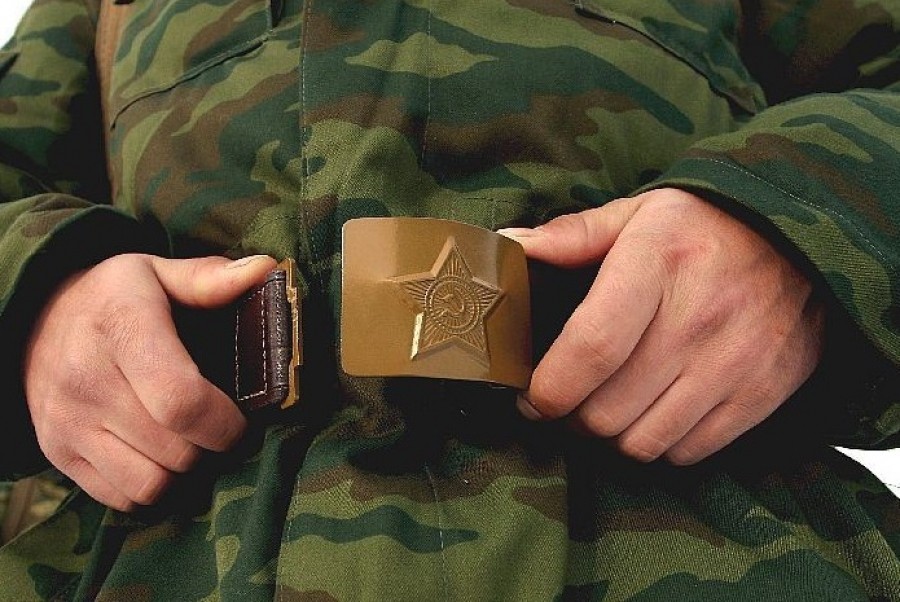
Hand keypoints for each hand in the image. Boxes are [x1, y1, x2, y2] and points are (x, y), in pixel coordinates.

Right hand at [24, 253, 275, 510]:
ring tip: (187, 440)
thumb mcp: (156, 273)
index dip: (224, 422)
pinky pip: (122, 497)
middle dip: (211, 445)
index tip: (240, 418)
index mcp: (121, 327)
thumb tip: (265, 271)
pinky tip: (155, 454)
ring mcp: (68, 422)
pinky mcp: (58, 454)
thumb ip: (211, 278)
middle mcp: (87, 378)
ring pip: (152, 483)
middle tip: (216, 426)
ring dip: (182, 470)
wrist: (33, 322)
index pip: (180, 399)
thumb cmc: (113, 299)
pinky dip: (149, 486)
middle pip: (176, 450)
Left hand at [501, 189, 824, 463]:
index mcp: (657, 264)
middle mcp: (698, 318)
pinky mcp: (761, 393)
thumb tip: (507, 244)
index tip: (530, 396)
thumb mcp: (639, 212)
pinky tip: (653, 411)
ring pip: (643, 441)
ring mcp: (735, 362)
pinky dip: (659, 443)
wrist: (804, 242)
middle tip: (566, 400)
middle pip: (607, 410)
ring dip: (612, 436)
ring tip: (607, 407)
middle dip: (571, 416)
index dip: (548, 388)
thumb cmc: (705, 227)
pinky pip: (689, 450)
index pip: (590, 349)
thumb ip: (572, 234)